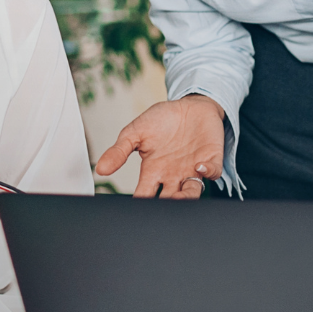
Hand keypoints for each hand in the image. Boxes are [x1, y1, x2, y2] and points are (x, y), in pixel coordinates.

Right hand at [93, 95, 225, 198]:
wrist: (189, 105)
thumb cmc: (162, 120)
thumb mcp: (134, 132)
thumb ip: (119, 151)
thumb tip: (100, 169)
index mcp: (153, 172)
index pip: (144, 196)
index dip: (140, 204)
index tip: (135, 206)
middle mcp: (173, 175)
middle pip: (169, 201)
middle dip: (165, 206)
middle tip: (159, 204)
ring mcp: (192, 169)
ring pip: (191, 193)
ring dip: (187, 197)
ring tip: (178, 195)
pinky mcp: (210, 159)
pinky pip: (212, 172)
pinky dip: (208, 172)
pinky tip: (199, 166)